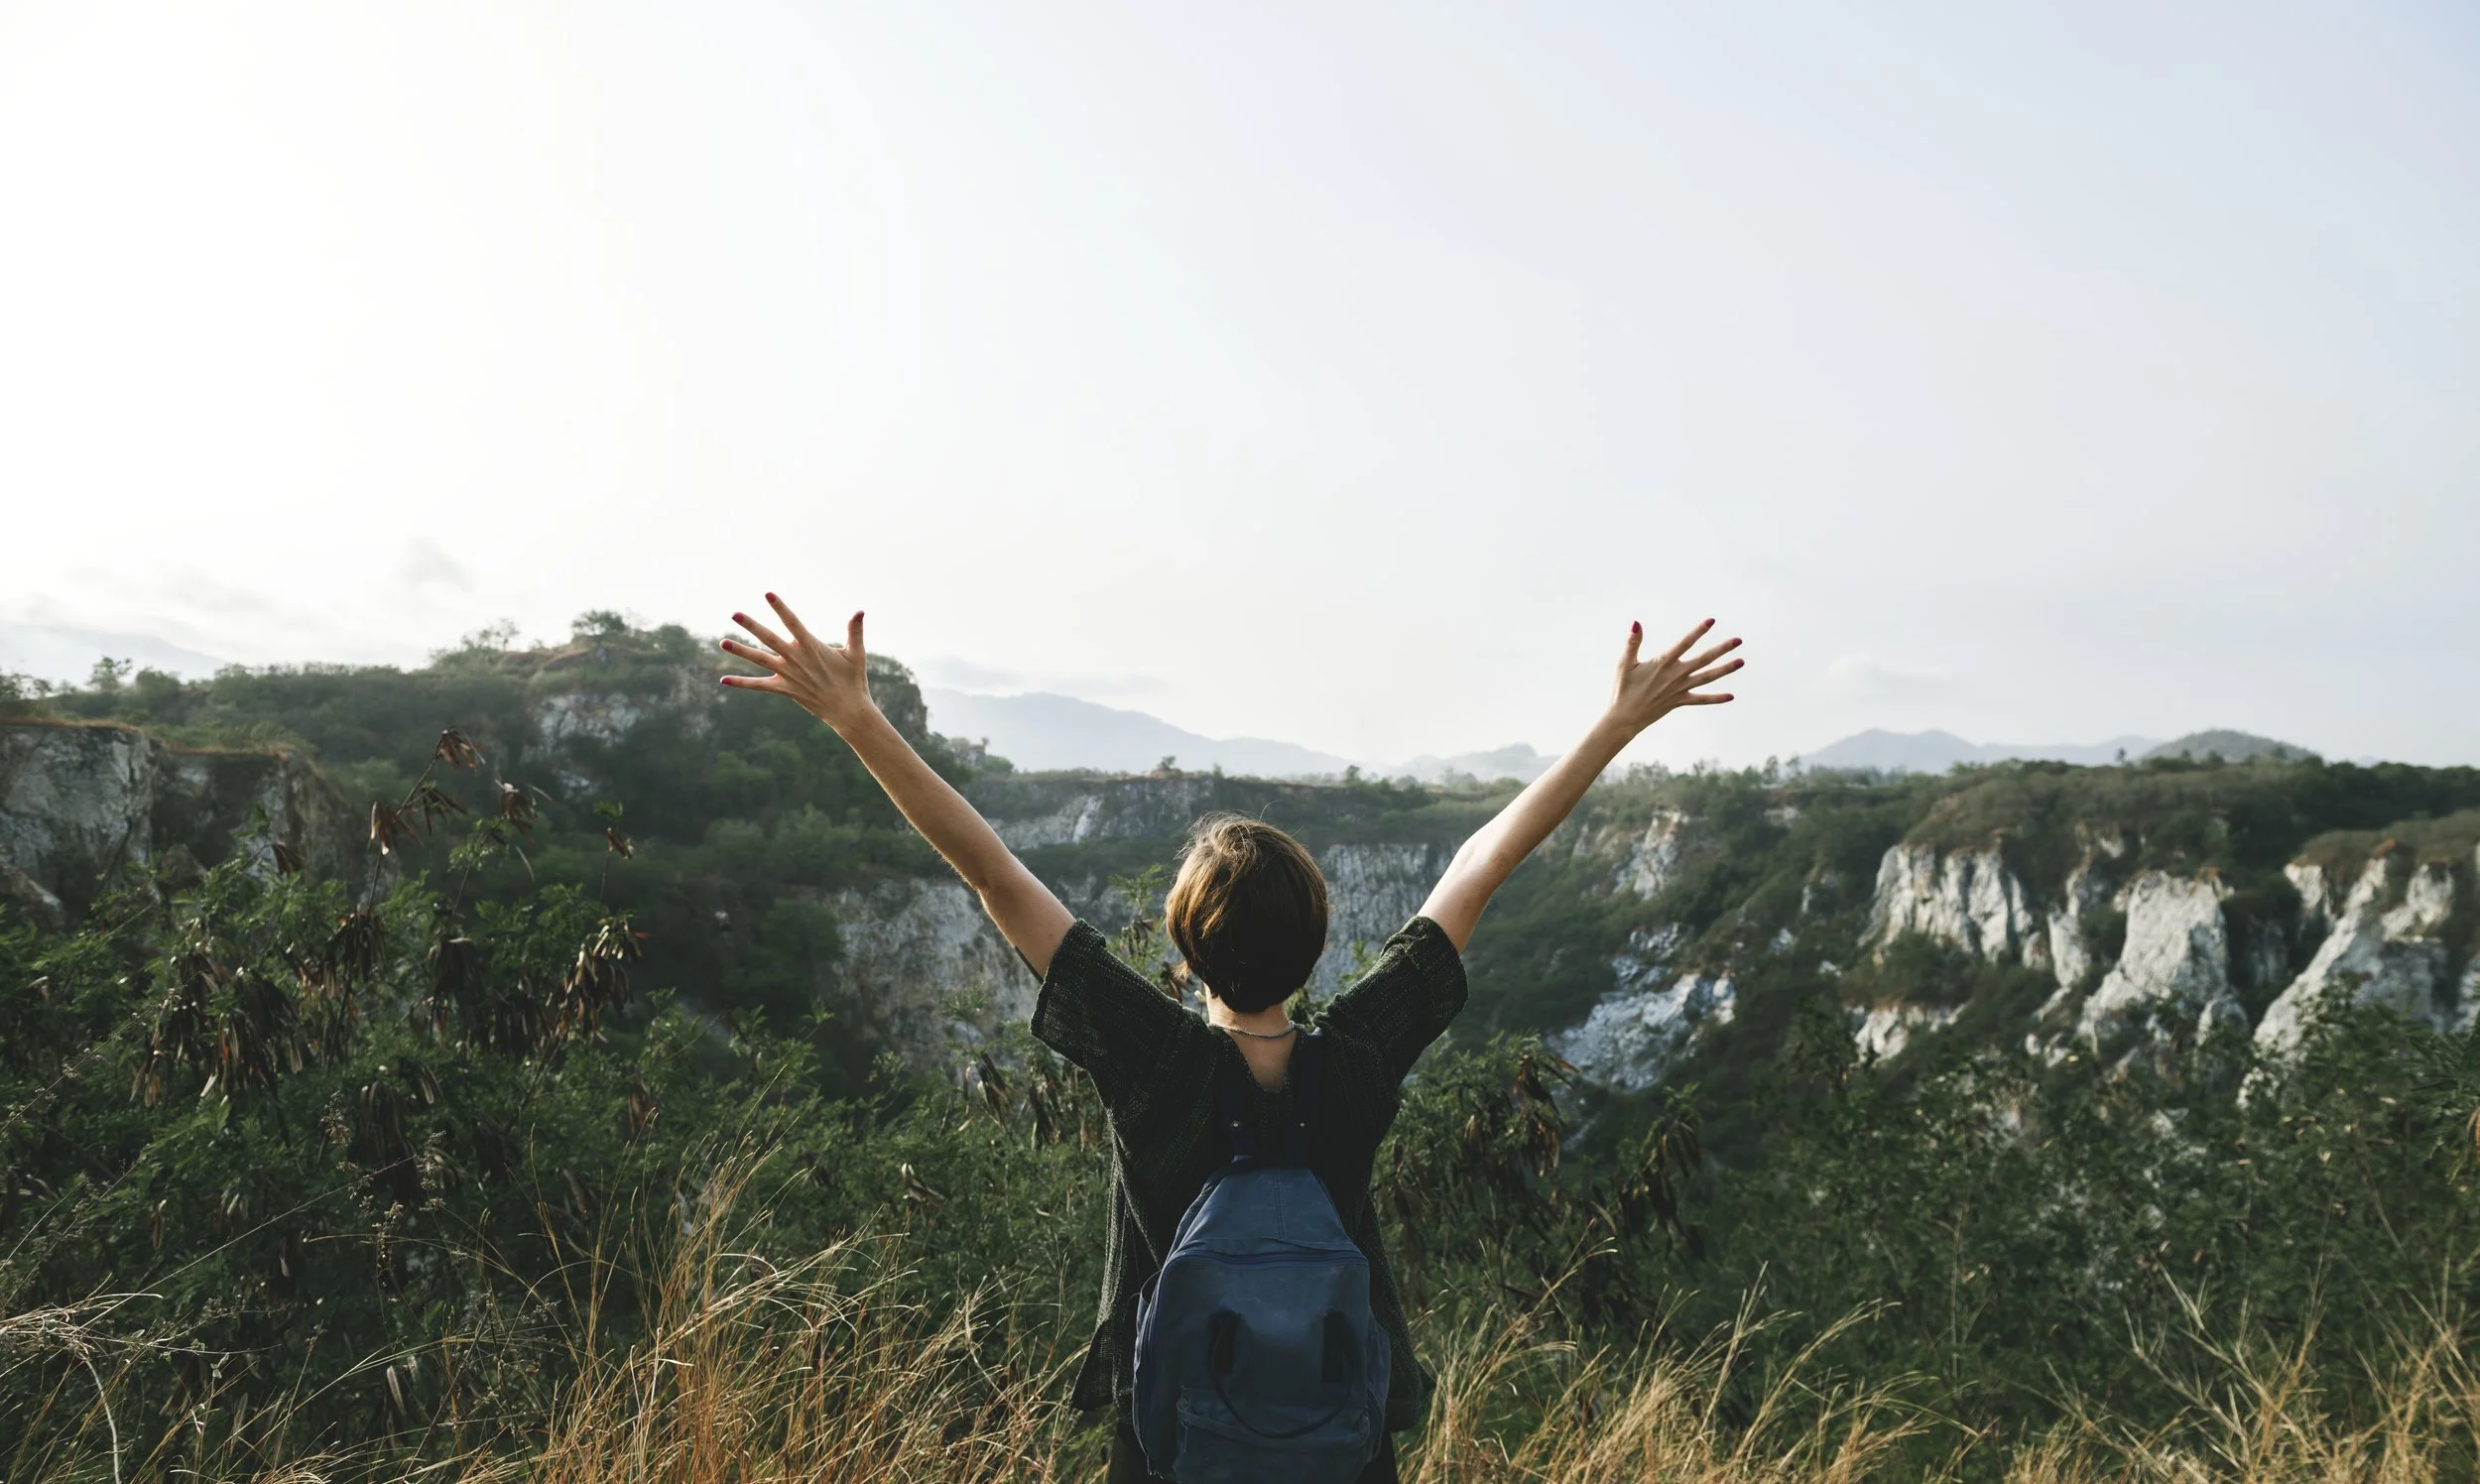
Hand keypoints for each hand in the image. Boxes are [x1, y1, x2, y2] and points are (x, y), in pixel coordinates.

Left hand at [719, 594, 875, 730]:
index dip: (780, 608)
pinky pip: (759, 685)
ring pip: (759, 659)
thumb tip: (861, 611)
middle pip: (769, 638)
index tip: (768, 594)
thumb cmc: (853, 680)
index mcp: (811, 646)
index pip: (792, 622)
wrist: (847, 710)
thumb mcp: (856, 654)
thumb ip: (855, 631)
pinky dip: (742, 683)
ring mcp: (787, 674)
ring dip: (740, 651)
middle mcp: (796, 659)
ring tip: (722, 642)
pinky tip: (723, 680)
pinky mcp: (784, 689)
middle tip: (734, 613)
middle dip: (751, 625)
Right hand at [1607, 618, 1741, 733]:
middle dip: (1722, 649)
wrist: (1624, 718)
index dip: (1698, 632)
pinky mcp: (1679, 701)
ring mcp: (1680, 689)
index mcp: (1662, 663)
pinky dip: (1716, 698)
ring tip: (1741, 661)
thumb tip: (1636, 623)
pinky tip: (1731, 696)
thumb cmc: (1622, 689)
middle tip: (1738, 641)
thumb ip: (1632, 642)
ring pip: (1707, 678)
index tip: (1711, 621)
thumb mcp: (1624, 663)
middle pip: (1704, 660)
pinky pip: (1701, 700)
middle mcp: (1675, 675)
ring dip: (1725, 669)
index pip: (1684, 643)